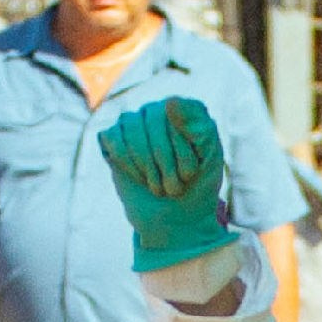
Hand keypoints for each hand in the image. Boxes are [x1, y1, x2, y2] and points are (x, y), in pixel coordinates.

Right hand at [100, 94, 232, 267]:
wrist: (178, 219)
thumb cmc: (197, 186)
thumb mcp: (209, 157)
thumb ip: (199, 126)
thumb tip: (168, 102)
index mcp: (187, 109)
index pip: (177, 112)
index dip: (181, 148)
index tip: (190, 174)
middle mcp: (160, 110)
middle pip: (154, 121)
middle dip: (164, 161)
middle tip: (175, 188)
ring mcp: (135, 123)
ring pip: (132, 127)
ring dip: (147, 165)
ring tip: (159, 187)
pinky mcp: (114, 140)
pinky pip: (112, 138)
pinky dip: (127, 164)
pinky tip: (140, 179)